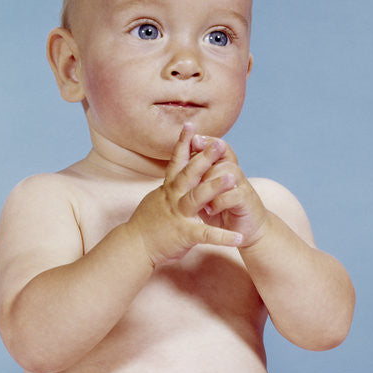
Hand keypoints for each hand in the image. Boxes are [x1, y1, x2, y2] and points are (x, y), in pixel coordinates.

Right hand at [130, 124, 244, 265]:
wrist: (134, 248)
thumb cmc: (145, 226)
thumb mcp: (155, 201)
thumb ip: (167, 190)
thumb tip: (172, 178)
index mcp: (168, 189)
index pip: (176, 161)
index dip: (183, 142)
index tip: (190, 124)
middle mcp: (172, 198)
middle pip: (190, 173)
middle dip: (205, 158)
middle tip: (220, 144)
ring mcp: (178, 215)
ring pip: (197, 196)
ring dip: (215, 186)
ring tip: (233, 178)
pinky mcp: (184, 234)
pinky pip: (207, 235)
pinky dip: (223, 237)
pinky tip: (239, 238)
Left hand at [189, 134, 268, 247]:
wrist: (247, 231)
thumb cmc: (221, 211)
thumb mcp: (205, 194)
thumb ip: (196, 178)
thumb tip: (177, 160)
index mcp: (221, 169)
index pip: (216, 146)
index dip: (205, 140)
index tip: (192, 137)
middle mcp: (233, 174)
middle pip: (221, 154)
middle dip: (207, 151)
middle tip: (194, 145)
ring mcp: (241, 186)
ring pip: (227, 171)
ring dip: (211, 180)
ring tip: (198, 193)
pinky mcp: (247, 201)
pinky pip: (234, 194)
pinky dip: (220, 201)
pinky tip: (210, 209)